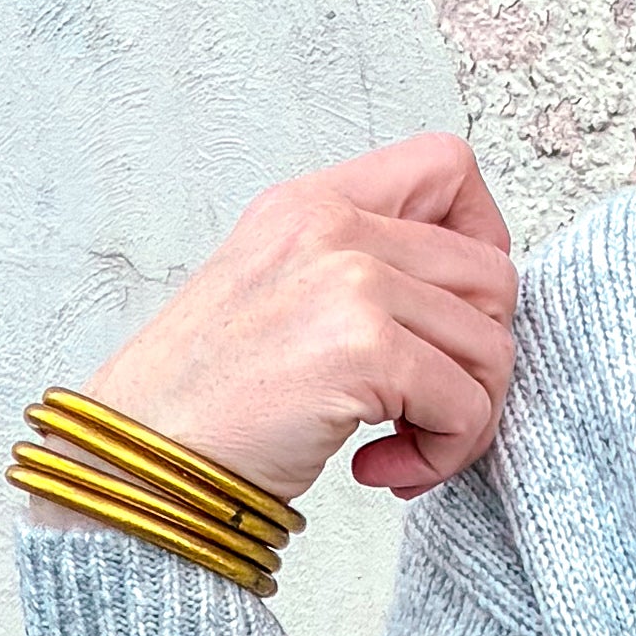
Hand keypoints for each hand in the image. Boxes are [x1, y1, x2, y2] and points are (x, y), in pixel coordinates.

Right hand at [70, 134, 516, 505]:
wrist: (142, 460)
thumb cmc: (211, 397)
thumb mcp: (280, 291)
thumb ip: (364, 269)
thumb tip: (474, 297)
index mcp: (311, 202)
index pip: (447, 166)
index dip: (483, 238)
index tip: (455, 312)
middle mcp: (331, 225)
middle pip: (493, 275)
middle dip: (481, 359)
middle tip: (429, 409)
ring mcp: (350, 281)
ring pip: (492, 348)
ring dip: (465, 420)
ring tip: (401, 449)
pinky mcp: (365, 350)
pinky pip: (468, 406)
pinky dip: (444, 454)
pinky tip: (381, 469)